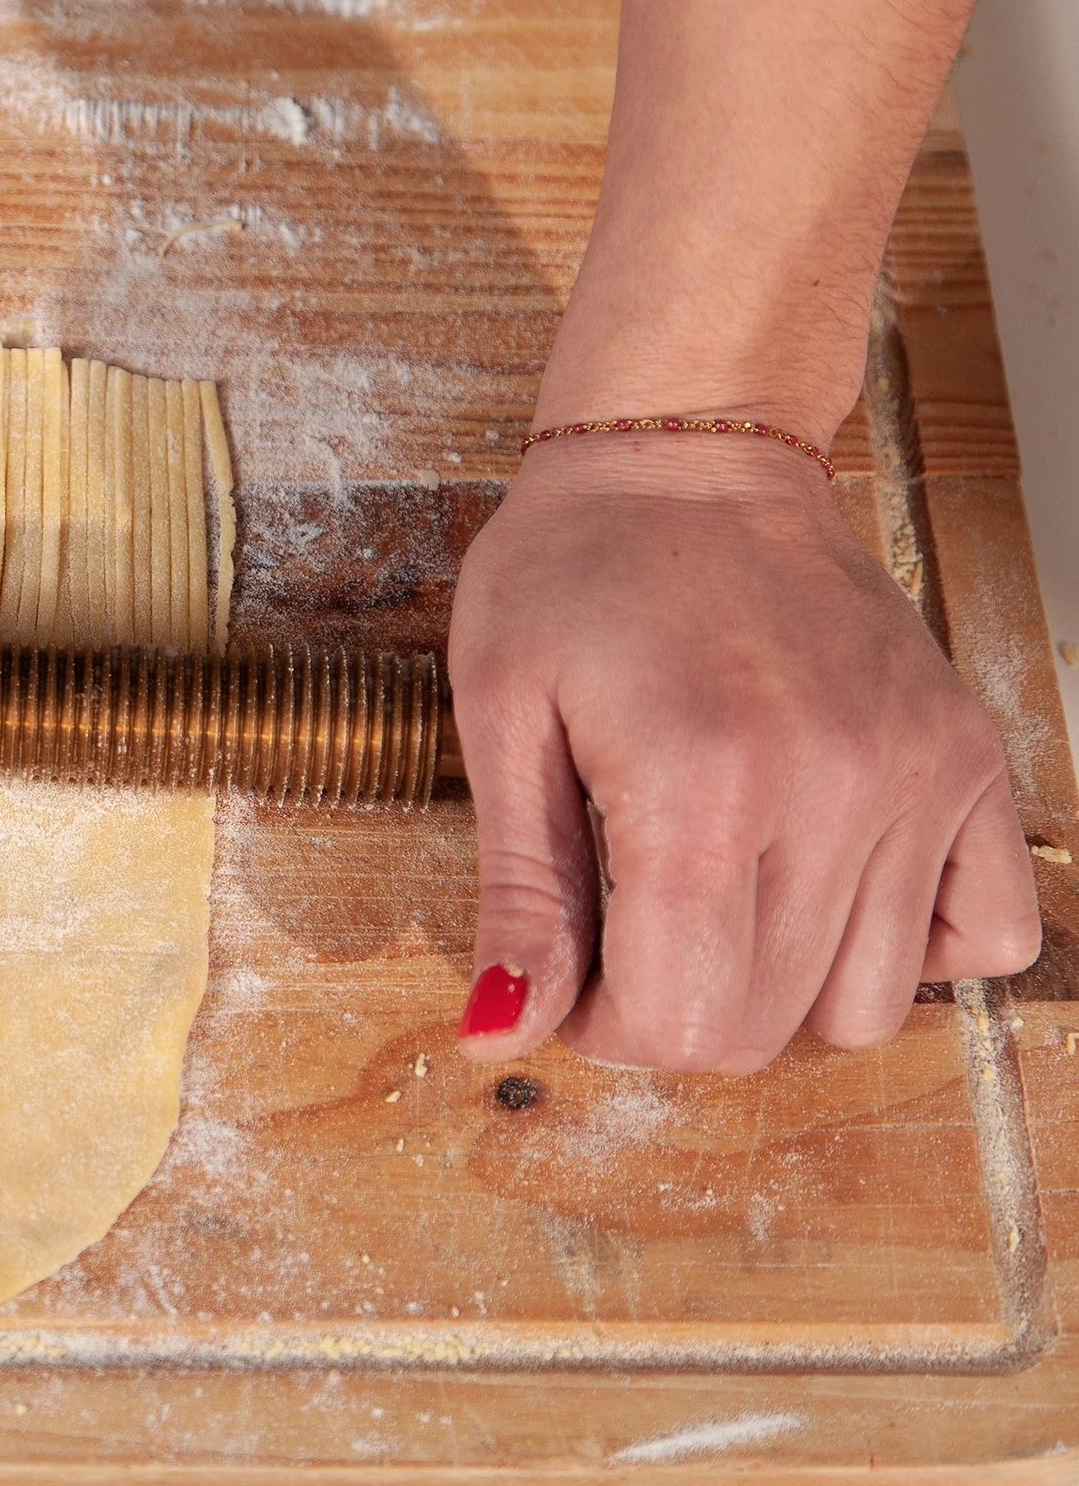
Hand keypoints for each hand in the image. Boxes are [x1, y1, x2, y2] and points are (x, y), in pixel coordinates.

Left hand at [448, 436, 1039, 1071]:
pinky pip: (986, 936)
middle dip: (674, 1010)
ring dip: (779, 987)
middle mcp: (834, 786)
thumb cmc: (572, 568)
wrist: (689, 453)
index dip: (604, 1027)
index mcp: (700, 782)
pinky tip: (819, 881)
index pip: (681, 1020)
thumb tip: (502, 1032)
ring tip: (714, 895)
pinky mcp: (969, 759)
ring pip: (871, 1006)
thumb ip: (518, 891)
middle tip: (624, 927)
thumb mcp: (499, 717)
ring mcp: (919, 775)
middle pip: (764, 1027)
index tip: (572, 970)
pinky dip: (907, 947)